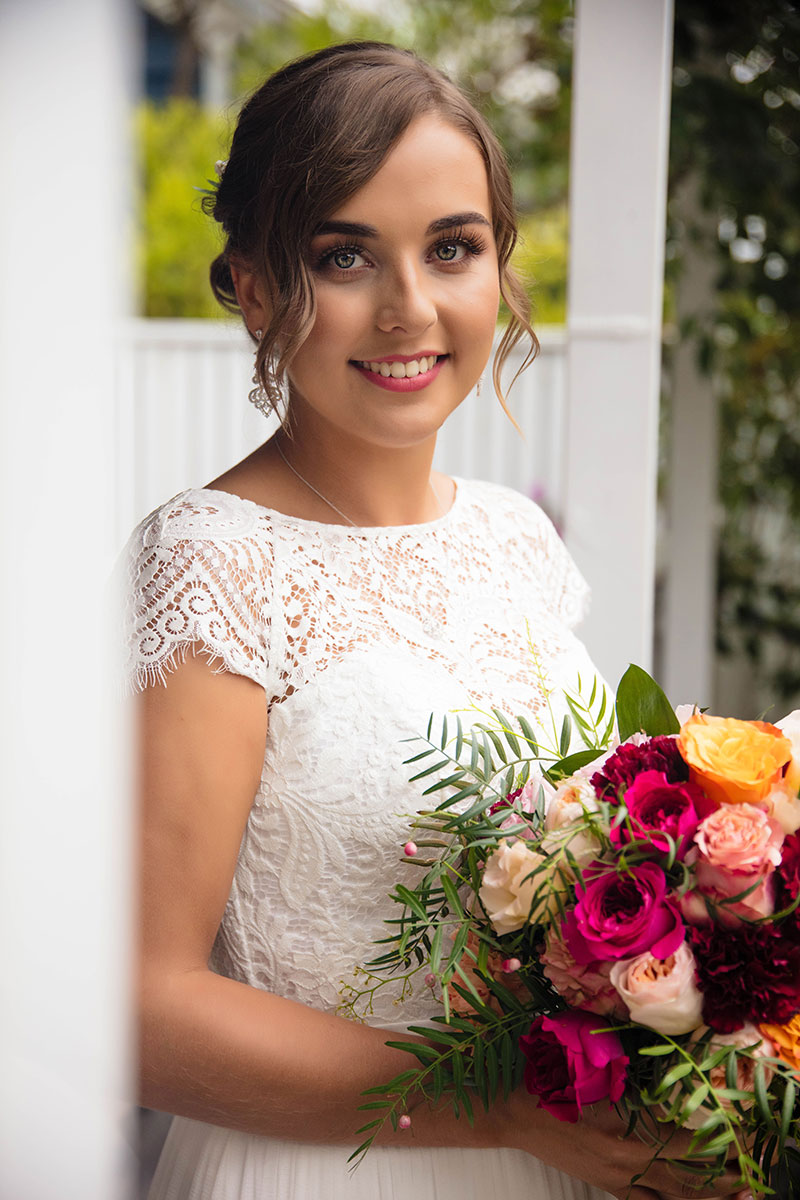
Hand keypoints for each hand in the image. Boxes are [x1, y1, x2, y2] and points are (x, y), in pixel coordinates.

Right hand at [495, 1090, 748, 1199]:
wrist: (516, 1113)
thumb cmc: (553, 1080)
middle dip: (719, 1178)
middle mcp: (627, 1159)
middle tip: (746, 1176)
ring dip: (701, 1196)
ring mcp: (619, 1177)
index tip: (735, 1138)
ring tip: (731, 1193)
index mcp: (625, 1127)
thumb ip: (629, 1067)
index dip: (712, 1143)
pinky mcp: (608, 1185)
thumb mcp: (592, 1065)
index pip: (682, 1140)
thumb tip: (666, 1059)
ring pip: (671, 1195)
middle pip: (684, 1174)